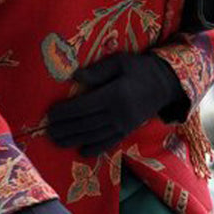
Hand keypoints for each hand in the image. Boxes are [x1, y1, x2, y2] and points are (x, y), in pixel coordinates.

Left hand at [47, 51, 186, 156]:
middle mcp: (119, 113)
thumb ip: (98, 71)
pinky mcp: (128, 132)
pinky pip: (110, 143)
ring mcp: (124, 125)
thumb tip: (76, 77)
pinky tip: (82, 151)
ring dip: (74, 140)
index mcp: (115, 94)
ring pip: (95, 136)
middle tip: (47, 131)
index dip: (66, 112)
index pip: (84, 106)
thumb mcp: (120, 62)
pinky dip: (96, 149)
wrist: (165, 84)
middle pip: (86, 124)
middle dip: (65, 128)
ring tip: (57, 141)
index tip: (50, 115)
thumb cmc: (139, 69)